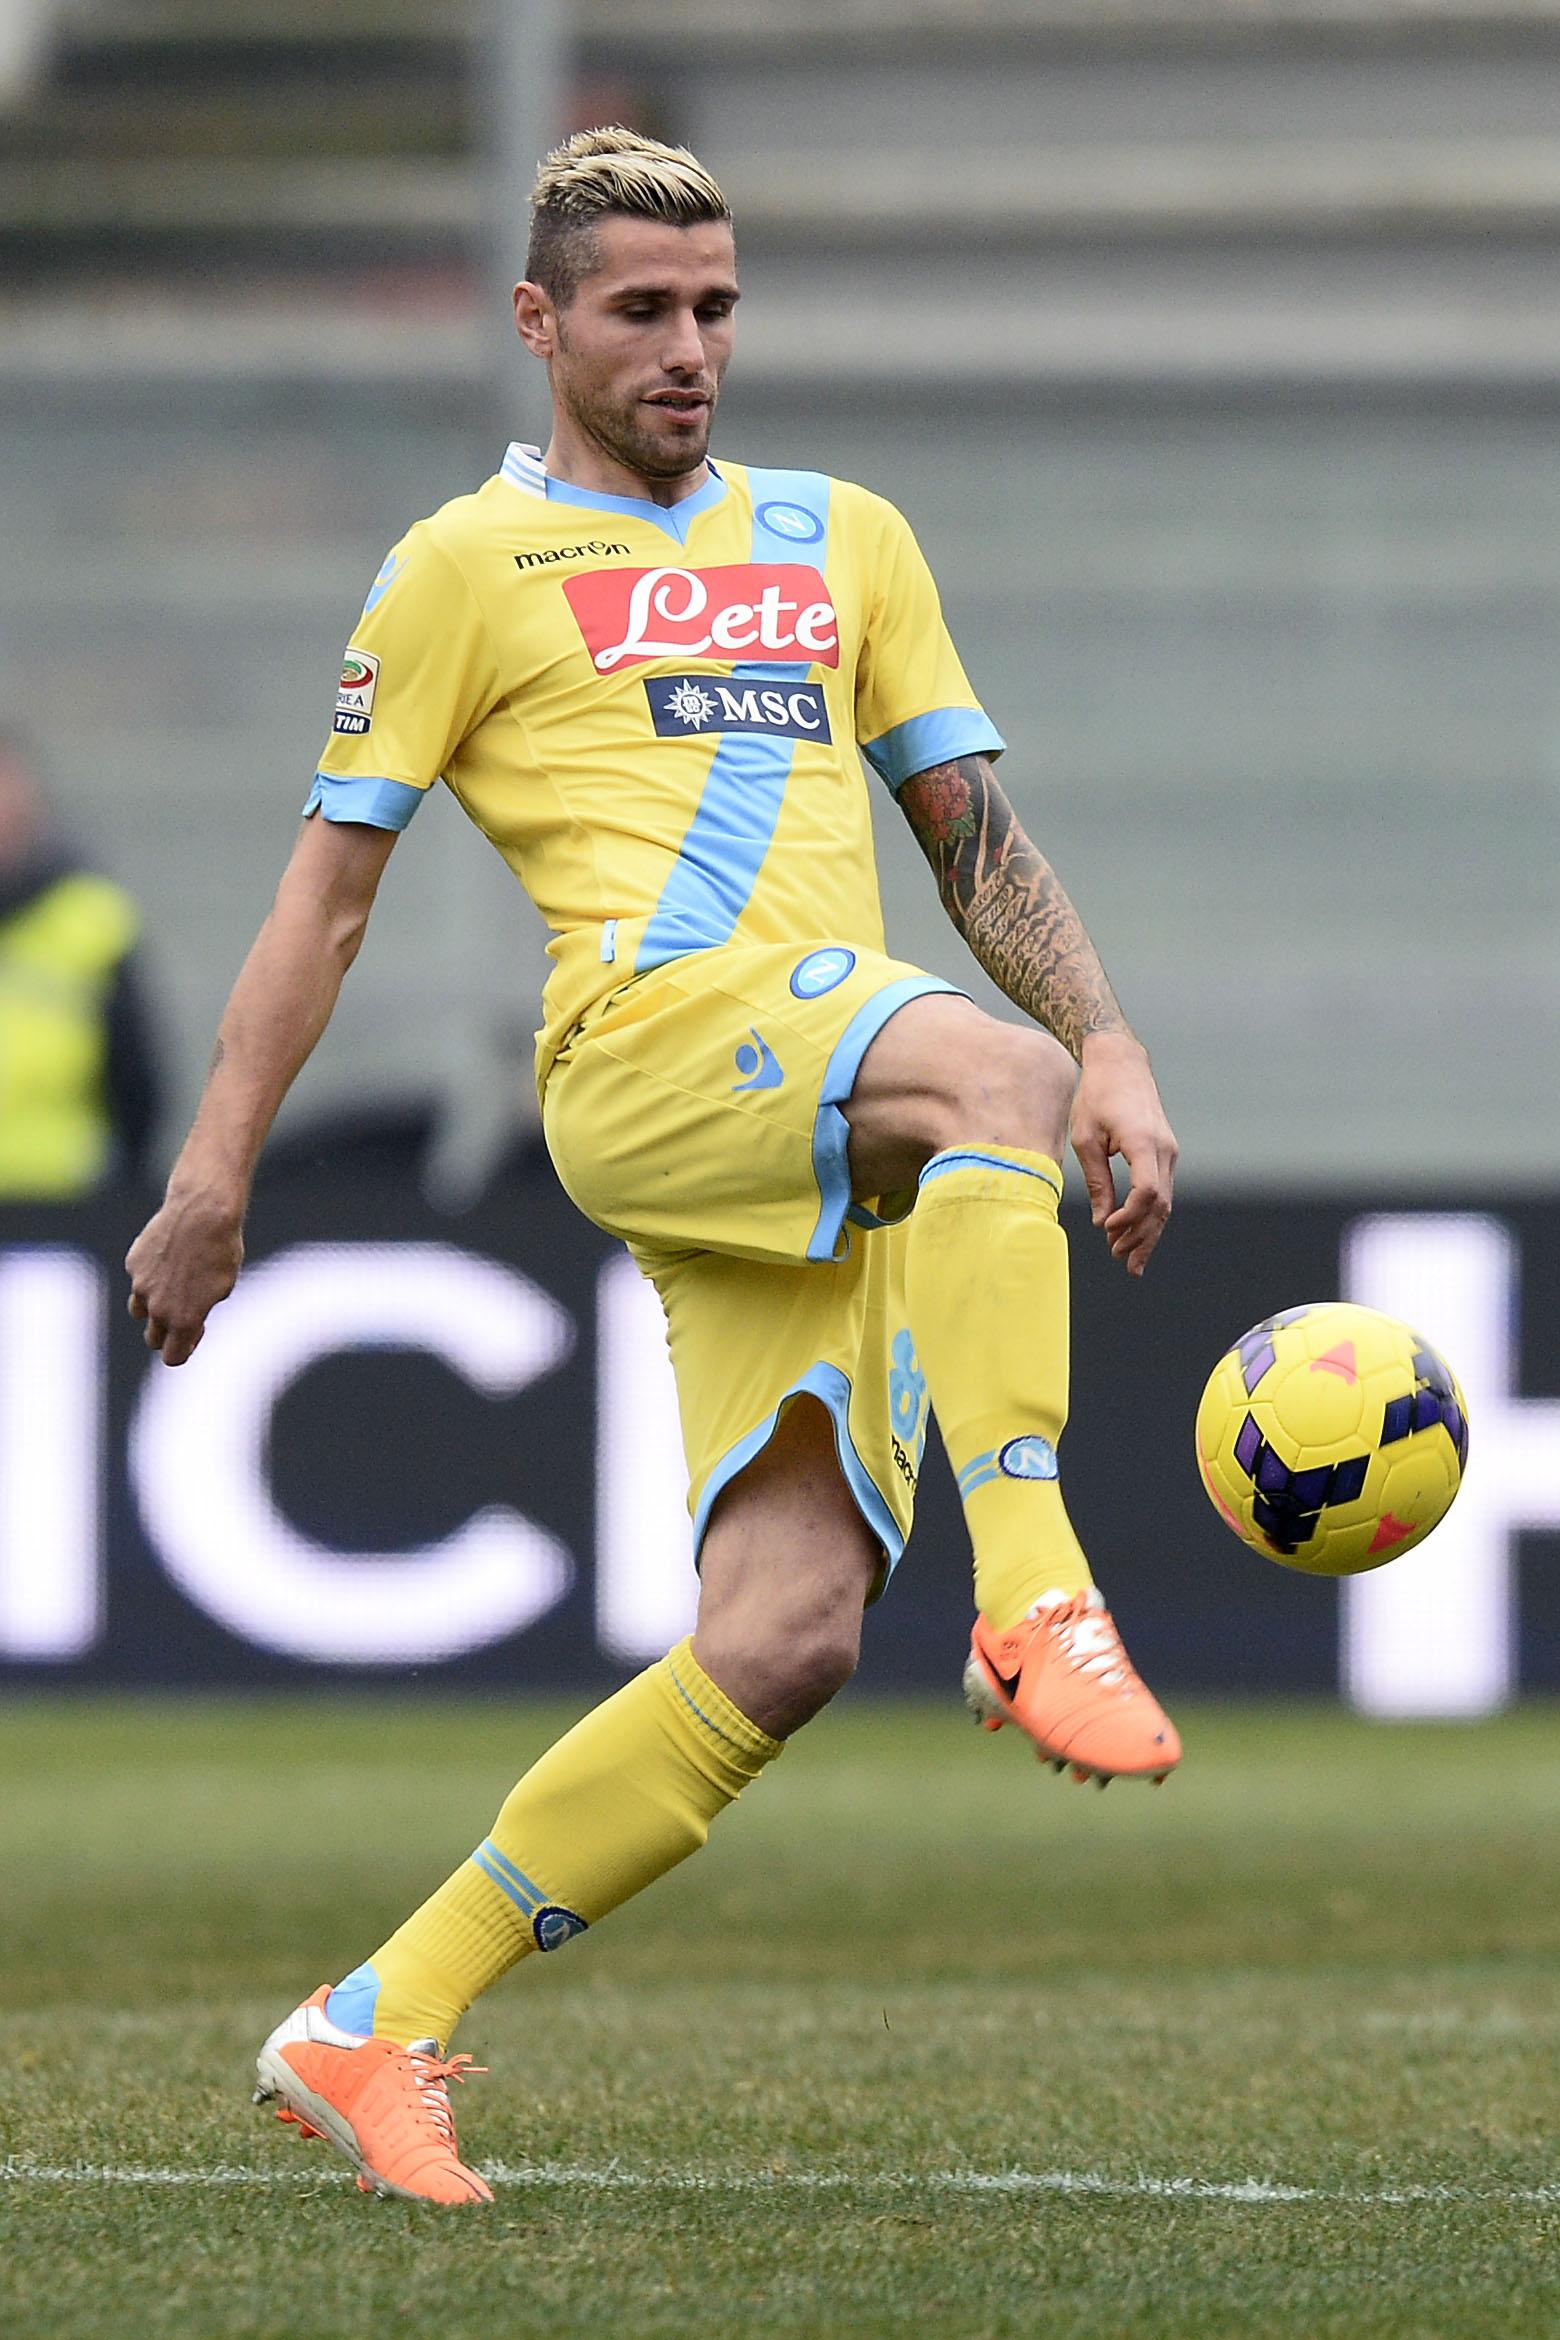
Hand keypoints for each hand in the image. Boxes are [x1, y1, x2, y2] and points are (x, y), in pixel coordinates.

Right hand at [125, 1189, 244, 1364]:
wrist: (203, 1212)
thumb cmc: (221, 1251)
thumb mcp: (222, 1287)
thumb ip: (200, 1311)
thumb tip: (185, 1323)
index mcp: (184, 1321)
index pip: (173, 1357)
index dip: (185, 1348)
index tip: (195, 1332)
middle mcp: (159, 1309)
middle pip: (153, 1339)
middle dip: (167, 1332)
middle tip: (184, 1311)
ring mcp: (141, 1286)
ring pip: (139, 1310)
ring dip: (152, 1307)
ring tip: (173, 1285)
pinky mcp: (134, 1264)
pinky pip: (139, 1279)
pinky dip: (150, 1275)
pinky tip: (169, 1256)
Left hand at [1069, 1032, 1177, 1275]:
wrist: (1120, 1063)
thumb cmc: (1096, 1096)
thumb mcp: (1085, 1138)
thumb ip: (1097, 1181)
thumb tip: (1102, 1222)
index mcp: (1143, 1142)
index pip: (1148, 1192)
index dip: (1130, 1217)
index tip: (1108, 1230)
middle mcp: (1164, 1149)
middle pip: (1161, 1205)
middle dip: (1142, 1236)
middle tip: (1120, 1260)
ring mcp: (1169, 1151)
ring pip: (1166, 1202)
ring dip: (1149, 1232)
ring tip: (1130, 1259)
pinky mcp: (1166, 1152)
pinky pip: (1163, 1190)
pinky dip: (1152, 1215)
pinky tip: (1140, 1234)